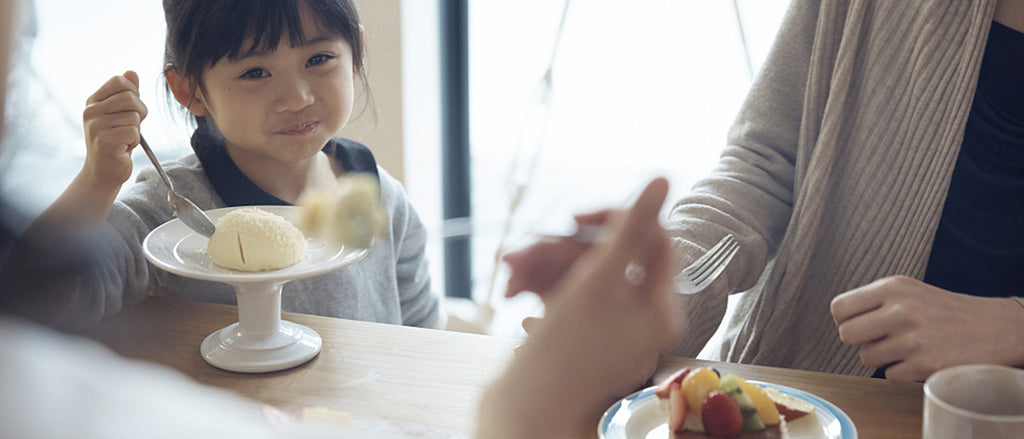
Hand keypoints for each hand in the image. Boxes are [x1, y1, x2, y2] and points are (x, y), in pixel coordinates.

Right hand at [81, 70, 147, 190]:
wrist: (103, 172)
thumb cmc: (115, 141)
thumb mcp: (120, 114)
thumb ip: (127, 93)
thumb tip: (131, 72)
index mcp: (93, 101)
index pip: (120, 81)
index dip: (134, 94)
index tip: (130, 110)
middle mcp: (90, 111)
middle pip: (130, 98)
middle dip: (139, 113)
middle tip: (131, 127)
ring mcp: (96, 125)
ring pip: (134, 117)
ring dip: (136, 130)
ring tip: (123, 139)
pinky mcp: (105, 140)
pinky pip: (134, 132)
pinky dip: (135, 141)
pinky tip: (123, 148)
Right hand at [478, 177, 682, 438]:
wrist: (524, 415)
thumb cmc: (565, 353)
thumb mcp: (599, 279)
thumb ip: (631, 227)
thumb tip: (664, 179)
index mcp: (658, 307)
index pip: (653, 240)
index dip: (617, 220)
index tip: (577, 218)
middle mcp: (638, 318)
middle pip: (607, 257)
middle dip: (560, 249)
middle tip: (522, 254)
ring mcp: (608, 329)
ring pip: (579, 276)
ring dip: (541, 267)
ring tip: (509, 274)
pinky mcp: (580, 338)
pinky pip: (565, 299)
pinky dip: (539, 290)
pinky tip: (516, 295)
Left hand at [831, 275, 1023, 381]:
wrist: (995, 327)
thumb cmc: (944, 310)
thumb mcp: (908, 291)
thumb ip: (874, 301)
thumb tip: (840, 320)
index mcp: (893, 287)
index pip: (839, 308)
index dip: (844, 320)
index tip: (859, 324)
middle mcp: (900, 310)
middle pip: (845, 335)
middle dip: (859, 340)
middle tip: (879, 338)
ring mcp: (912, 339)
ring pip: (866, 357)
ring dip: (882, 357)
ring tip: (905, 347)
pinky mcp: (924, 365)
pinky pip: (889, 375)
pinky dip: (901, 371)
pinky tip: (920, 359)